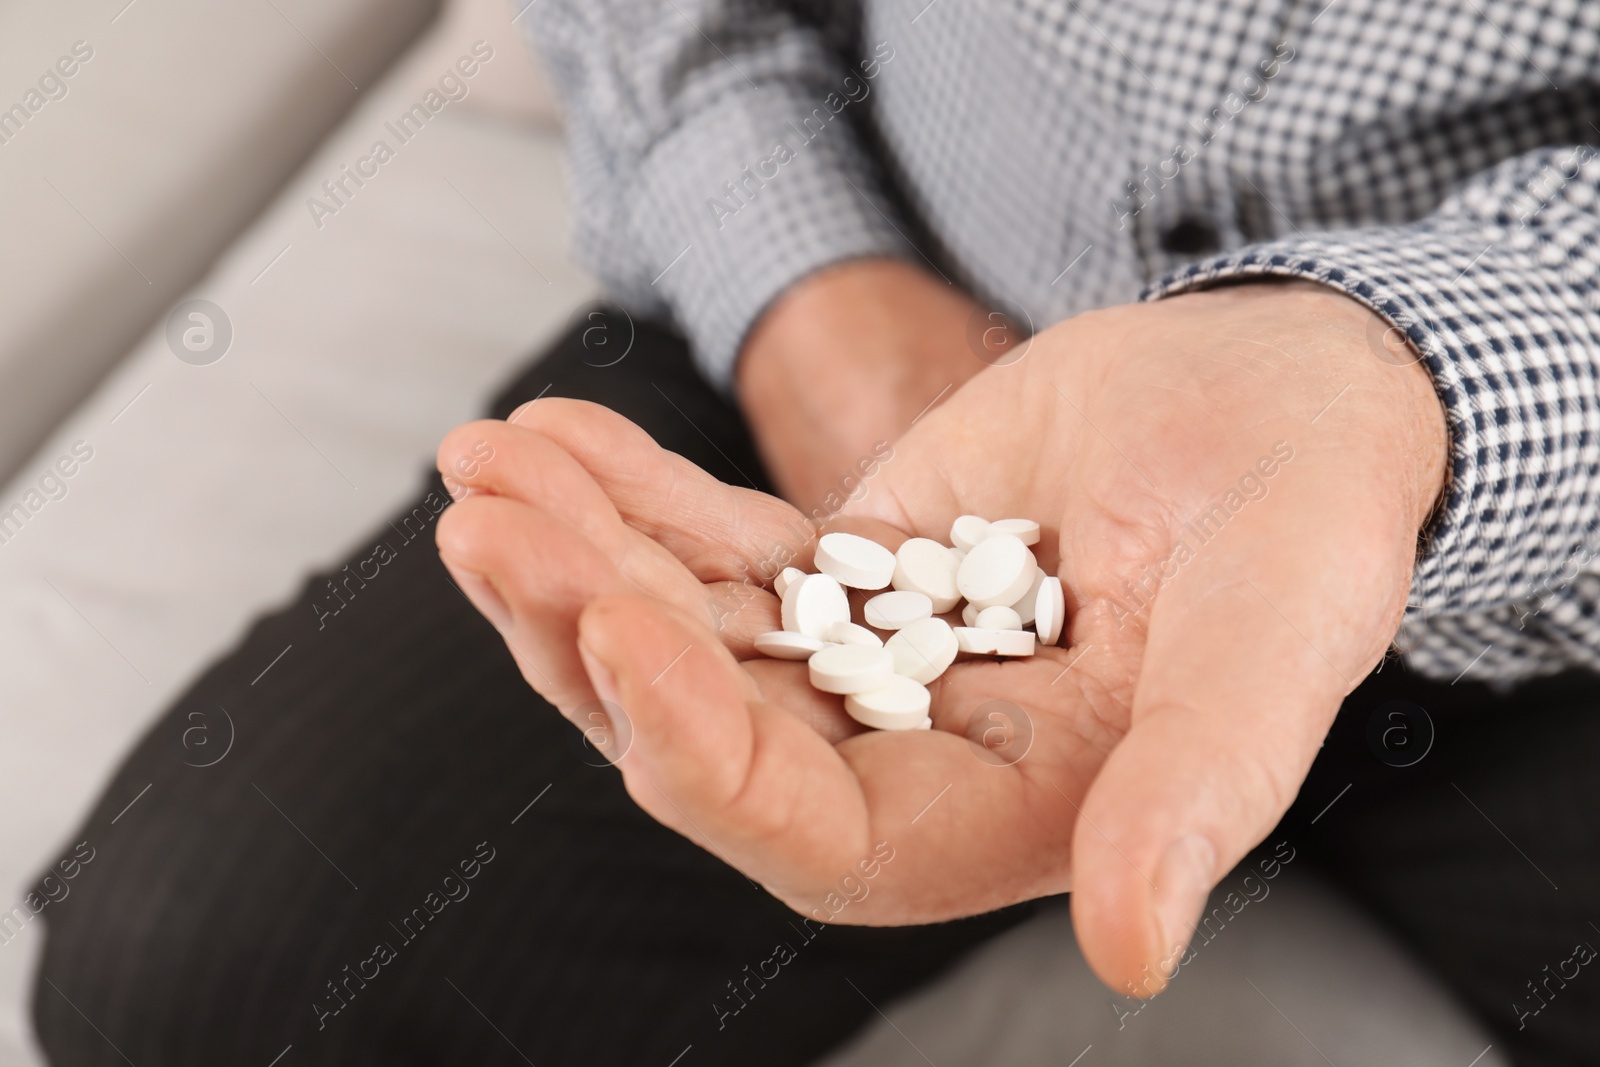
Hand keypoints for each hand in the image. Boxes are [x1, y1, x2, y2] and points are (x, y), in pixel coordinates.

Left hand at [434, 280, 1447, 994]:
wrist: (1276, 398)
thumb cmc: (1305, 516)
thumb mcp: (1279, 635)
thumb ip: (1204, 782)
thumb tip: (1135, 946)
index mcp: (1006, 815)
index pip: (814, 833)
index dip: (701, 749)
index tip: (615, 622)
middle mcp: (915, 758)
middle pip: (706, 728)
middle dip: (587, 629)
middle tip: (490, 522)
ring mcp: (863, 662)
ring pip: (685, 635)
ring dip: (577, 554)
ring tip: (484, 462)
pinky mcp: (843, 572)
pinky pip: (713, 547)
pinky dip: (630, 493)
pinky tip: (554, 435)